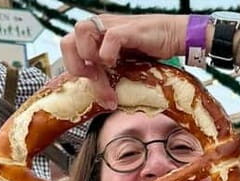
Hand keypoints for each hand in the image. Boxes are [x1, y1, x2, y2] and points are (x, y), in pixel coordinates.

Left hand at [60, 14, 188, 108]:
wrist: (172, 36)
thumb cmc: (147, 51)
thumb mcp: (119, 65)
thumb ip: (104, 74)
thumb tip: (96, 97)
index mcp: (93, 36)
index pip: (67, 48)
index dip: (73, 68)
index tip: (88, 84)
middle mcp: (99, 27)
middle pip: (66, 40)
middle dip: (76, 65)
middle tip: (93, 79)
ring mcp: (112, 25)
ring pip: (81, 31)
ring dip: (89, 56)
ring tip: (105, 68)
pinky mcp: (128, 29)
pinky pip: (110, 37)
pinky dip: (108, 53)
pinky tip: (116, 63)